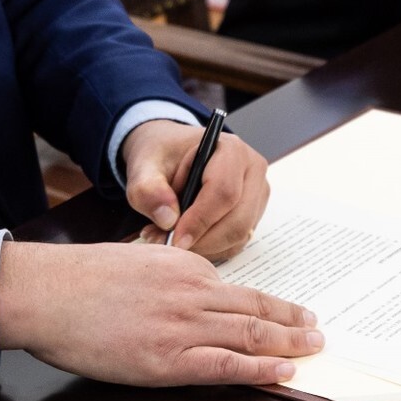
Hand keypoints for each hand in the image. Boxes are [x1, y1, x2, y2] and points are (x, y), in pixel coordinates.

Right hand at [0, 240, 320, 385]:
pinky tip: (283, 373)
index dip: (266, 305)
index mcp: (183, 264)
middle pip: (255, 308)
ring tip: (312, 350)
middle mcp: (191, 292)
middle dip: (291, 321)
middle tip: (316, 329)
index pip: (235, 289)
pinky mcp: (168, 360)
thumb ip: (166, 273)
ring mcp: (182, 326)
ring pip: (250, 334)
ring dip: (288, 344)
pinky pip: (226, 366)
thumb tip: (188, 290)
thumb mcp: (133, 258)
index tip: (284, 312)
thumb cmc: (79, 278)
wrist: (46, 293)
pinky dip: (261, 370)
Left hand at [121, 122, 268, 257]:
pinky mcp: (252, 216)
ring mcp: (257, 196)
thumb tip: (168, 220)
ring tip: (168, 237)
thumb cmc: (162, 156)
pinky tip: (185, 239)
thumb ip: (148, 190)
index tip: (174, 239)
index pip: (224, 192)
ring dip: (203, 247)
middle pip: (238, 221)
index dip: (200, 221)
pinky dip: (209, 250)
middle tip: (165, 244)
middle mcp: (252, 172)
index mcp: (231, 150)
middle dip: (201, 241)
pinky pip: (235, 244)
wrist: (170, 154)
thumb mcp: (144, 167)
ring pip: (238, 237)